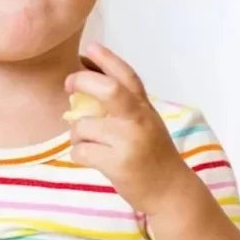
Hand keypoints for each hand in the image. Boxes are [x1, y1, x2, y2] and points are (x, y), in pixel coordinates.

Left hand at [64, 42, 192, 216]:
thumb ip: (123, 106)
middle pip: (108, 89)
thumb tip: (85, 83)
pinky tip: (91, 159)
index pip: (127, 76)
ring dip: (77, 135)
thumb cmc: (151, 155)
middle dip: (82, 81)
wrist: (170, 191)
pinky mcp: (118, 163)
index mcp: (144, 107)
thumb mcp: (144, 123)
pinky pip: (80, 151)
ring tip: (88, 143)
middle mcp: (139, 120)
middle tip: (69, 84)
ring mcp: (129, 141)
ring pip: (83, 126)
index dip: (107, 59)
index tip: (90, 47)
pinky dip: (79, 154)